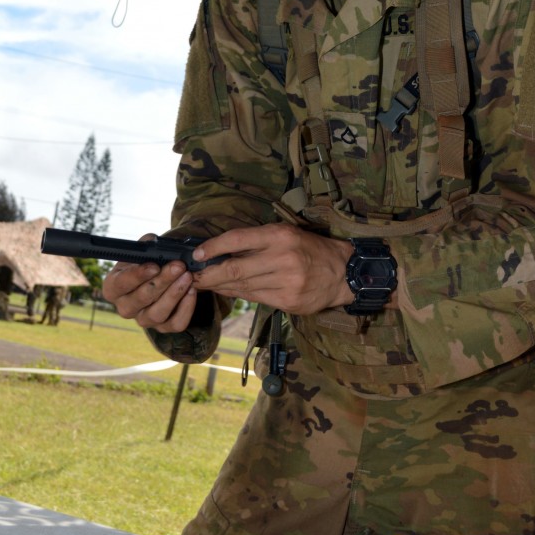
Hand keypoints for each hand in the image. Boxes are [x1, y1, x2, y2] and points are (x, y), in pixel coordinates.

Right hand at [102, 234, 196, 332]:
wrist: (160, 276)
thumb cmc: (147, 262)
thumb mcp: (143, 250)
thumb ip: (146, 245)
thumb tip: (152, 242)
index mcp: (114, 287)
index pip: (121, 284)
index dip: (137, 275)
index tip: (154, 266)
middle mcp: (125, 307)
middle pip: (142, 298)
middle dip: (162, 281)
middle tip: (178, 266)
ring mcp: (144, 320)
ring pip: (158, 314)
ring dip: (175, 294)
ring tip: (187, 276)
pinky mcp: (163, 327)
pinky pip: (175, 323)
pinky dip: (186, 308)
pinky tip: (192, 290)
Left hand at [188, 222, 352, 314]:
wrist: (342, 273)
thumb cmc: (309, 248)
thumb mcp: (286, 233)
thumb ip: (256, 240)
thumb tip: (220, 249)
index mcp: (280, 235)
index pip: (238, 239)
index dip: (214, 247)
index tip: (197, 254)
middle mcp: (283, 258)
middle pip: (235, 269)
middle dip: (209, 274)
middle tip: (192, 276)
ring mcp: (286, 282)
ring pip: (243, 287)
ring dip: (220, 286)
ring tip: (205, 284)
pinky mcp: (289, 301)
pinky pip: (255, 298)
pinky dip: (238, 295)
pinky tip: (227, 291)